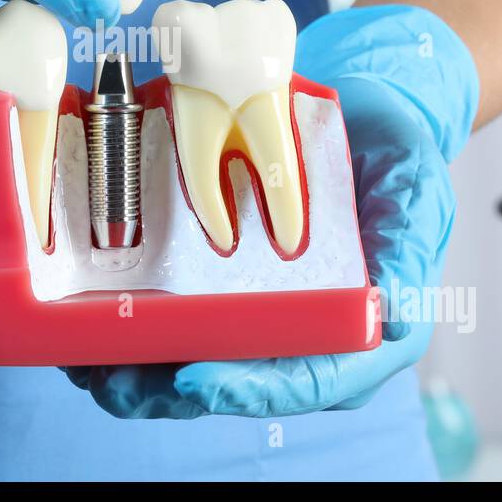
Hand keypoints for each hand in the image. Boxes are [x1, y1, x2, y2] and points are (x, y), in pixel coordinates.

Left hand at [64, 5, 477, 417]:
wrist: (368, 110)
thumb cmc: (399, 157)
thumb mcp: (416, 192)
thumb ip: (407, 248)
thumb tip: (391, 317)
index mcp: (363, 329)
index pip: (306, 380)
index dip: (250, 390)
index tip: (194, 379)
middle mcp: (309, 333)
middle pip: (238, 383)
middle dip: (170, 391)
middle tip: (114, 381)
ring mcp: (265, 311)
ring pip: (198, 360)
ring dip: (140, 369)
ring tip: (85, 363)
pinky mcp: (230, 285)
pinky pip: (180, 318)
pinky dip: (134, 325)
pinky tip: (90, 319)